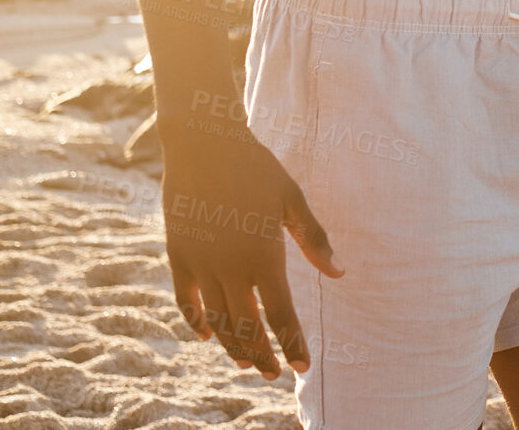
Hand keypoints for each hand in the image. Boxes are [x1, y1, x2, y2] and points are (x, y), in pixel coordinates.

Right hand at [161, 124, 343, 377]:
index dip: (291, 343)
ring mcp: (201, 264)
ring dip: (233, 346)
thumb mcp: (292, 199)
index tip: (302, 367)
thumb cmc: (256, 168)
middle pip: (248, 327)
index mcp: (263, 255)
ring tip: (248, 364)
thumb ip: (314, 239)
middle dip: (264, 355)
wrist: (203, 144)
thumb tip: (339, 272)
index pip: (280, 315)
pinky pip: (186, 301)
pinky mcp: (178, 256)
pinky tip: (207, 336)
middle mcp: (230, 268)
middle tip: (275, 374)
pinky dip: (196, 321)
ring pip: (217, 321)